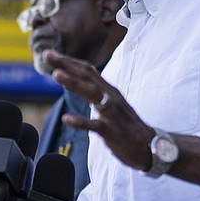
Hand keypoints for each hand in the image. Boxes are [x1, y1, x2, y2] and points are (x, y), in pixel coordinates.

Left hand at [42, 49, 154, 170]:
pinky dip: (80, 121)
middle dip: (67, 64)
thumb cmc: (127, 126)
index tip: (51, 53)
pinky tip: (66, 119)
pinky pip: (95, 125)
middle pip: (87, 76)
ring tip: (56, 74)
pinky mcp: (113, 132)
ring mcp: (112, 114)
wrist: (152, 147)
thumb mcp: (111, 104)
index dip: (69, 61)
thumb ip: (96, 93)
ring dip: (74, 83)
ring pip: (92, 94)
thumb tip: (77, 82)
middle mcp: (111, 97)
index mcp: (109, 90)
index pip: (87, 70)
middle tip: (47, 54)